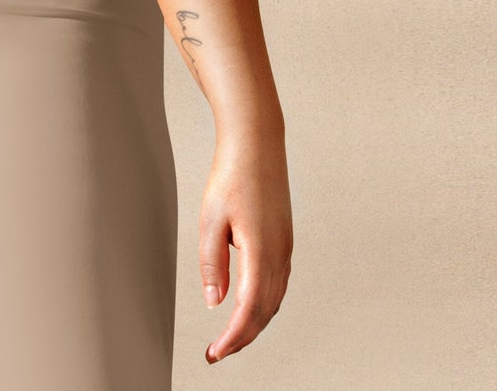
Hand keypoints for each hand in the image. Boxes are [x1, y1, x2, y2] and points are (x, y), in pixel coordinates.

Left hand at [199, 133, 292, 363]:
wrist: (257, 144)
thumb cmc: (233, 175)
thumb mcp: (210, 219)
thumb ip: (211, 264)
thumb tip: (214, 302)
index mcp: (261, 251)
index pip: (249, 309)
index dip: (233, 337)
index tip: (215, 352)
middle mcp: (280, 254)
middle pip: (264, 311)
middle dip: (242, 337)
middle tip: (218, 351)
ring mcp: (285, 247)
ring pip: (274, 300)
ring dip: (254, 322)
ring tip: (231, 335)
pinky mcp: (284, 240)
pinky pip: (278, 283)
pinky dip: (264, 304)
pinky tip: (249, 306)